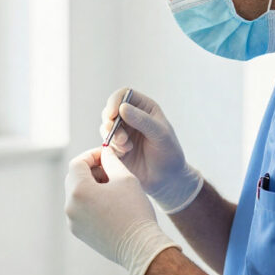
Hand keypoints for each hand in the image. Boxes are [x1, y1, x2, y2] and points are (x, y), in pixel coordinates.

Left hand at [64, 146, 179, 274]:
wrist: (140, 247)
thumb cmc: (135, 211)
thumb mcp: (125, 178)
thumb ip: (111, 161)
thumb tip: (105, 152)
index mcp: (79, 191)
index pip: (77, 163)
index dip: (92, 155)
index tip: (107, 155)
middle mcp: (70, 206)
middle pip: (74, 178)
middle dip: (91, 170)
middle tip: (111, 170)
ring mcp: (73, 222)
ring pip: (77, 194)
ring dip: (91, 186)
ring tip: (113, 187)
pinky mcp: (79, 232)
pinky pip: (80, 209)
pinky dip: (91, 201)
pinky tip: (110, 204)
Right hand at [100, 88, 202, 212]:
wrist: (167, 179)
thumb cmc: (169, 153)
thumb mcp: (160, 135)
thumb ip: (142, 120)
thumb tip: (122, 108)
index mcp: (144, 108)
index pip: (124, 95)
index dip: (114, 101)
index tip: (112, 114)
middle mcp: (131, 118)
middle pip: (110, 110)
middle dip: (110, 121)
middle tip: (119, 136)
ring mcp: (122, 133)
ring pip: (105, 126)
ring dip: (111, 136)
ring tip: (126, 146)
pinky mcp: (116, 149)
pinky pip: (105, 143)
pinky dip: (111, 148)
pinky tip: (124, 154)